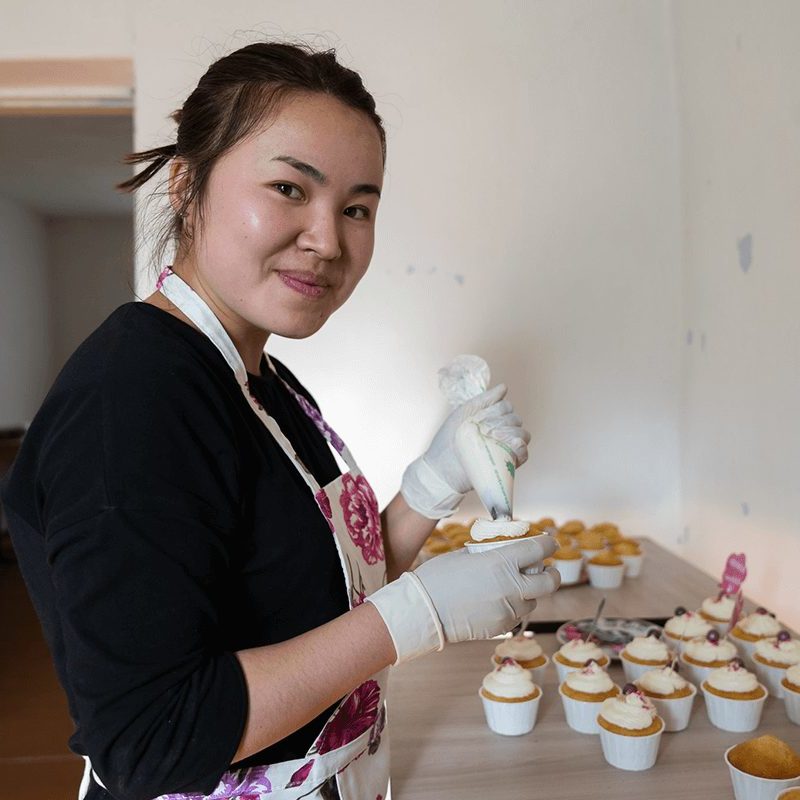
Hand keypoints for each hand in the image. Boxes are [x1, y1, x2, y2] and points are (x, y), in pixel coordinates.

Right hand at [367, 535, 559, 662]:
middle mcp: (511, 587)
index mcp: (502, 562)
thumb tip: (501, 549)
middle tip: (547, 569)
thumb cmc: (438, 577)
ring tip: (513, 586)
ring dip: (529, 592)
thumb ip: (489, 552)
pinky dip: (512, 608)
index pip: (539, 550)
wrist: (422, 611)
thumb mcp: (465, 554)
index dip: (548, 544)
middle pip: (549, 581)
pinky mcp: (500, 628)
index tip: (549, 543)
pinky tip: (496, 602)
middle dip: (552, 574)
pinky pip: (516, 616)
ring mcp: (508, 610)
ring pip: (533, 601)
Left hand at [400, 384, 530, 518]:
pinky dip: (521, 447)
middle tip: (482, 430)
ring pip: (522, 434)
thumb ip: (484, 399)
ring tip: (492, 437)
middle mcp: (501, 433)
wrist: (441, 466)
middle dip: (500, 421)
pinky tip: (513, 444)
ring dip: (510, 432)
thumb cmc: (449, 438)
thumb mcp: (464, 412)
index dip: (495, 410)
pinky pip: (524, 454)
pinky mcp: (507, 465)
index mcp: (492, 420)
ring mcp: (505, 448)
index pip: (507, 407)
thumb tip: (504, 387)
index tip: (478, 418)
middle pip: (515, 419)